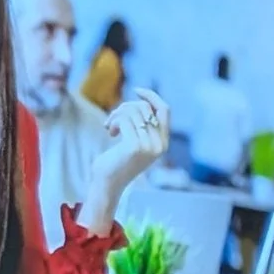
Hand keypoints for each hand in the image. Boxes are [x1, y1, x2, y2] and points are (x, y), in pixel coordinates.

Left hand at [85, 88, 169, 229]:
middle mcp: (160, 144)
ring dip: (117, 115)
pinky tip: (110, 131)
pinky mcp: (135, 146)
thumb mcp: (135, 141)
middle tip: (113, 119)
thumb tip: (141, 102)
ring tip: (110, 126)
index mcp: (163, 143)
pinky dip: (114, 122)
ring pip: (132, 112)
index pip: (165, 110)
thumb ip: (142, 126)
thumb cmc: (117, 161)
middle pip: (144, 108)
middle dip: (125, 108)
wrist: (108, 182)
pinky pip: (124, 120)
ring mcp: (149, 146)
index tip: (136, 90)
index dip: (151, 96)